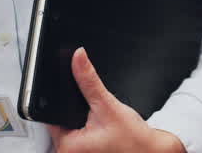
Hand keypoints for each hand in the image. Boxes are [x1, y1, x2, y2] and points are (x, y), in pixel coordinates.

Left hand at [48, 47, 185, 152]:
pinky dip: (86, 129)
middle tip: (93, 116)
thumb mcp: (108, 105)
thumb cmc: (134, 139)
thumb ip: (89, 81)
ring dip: (80, 121)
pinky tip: (101, 131)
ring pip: (69, 129)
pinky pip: (78, 137)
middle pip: (59, 122)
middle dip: (73, 112)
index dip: (60, 101)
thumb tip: (78, 58)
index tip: (75, 97)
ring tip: (99, 124)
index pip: (50, 116)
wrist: (151, 151)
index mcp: (66, 147)